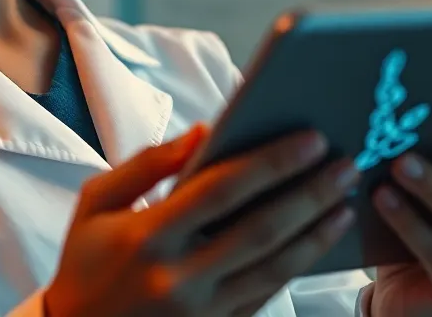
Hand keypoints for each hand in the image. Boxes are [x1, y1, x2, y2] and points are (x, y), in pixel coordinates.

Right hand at [44, 124, 359, 316]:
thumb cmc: (86, 262)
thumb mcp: (96, 204)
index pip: (220, 191)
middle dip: (308, 193)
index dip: (270, 163)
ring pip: (273, 268)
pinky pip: (266, 295)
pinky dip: (298, 266)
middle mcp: (177, 277)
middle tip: (345, 162)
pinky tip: (319, 239)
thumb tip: (203, 132)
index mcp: (146, 236)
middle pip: (260, 230)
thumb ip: (147, 165)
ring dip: (315, 233)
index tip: (309, 138)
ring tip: (344, 200)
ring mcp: (200, 311)